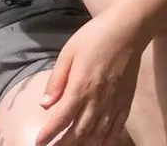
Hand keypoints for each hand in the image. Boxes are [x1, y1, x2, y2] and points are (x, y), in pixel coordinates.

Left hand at [35, 12, 144, 144]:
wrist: (127, 31)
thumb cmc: (94, 38)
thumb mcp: (67, 54)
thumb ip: (56, 81)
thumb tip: (44, 104)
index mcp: (80, 87)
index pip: (61, 118)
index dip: (49, 133)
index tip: (39, 142)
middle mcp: (98, 100)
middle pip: (79, 131)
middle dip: (63, 143)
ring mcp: (114, 103)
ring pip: (97, 133)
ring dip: (83, 144)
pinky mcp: (126, 102)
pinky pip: (117, 128)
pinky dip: (108, 140)